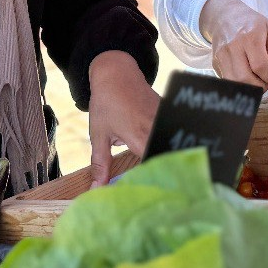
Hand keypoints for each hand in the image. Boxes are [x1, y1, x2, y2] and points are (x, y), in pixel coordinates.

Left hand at [87, 51, 159, 188]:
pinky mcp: (169, 114)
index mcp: (141, 138)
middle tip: (161, 192)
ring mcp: (166, 121)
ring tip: (166, 177)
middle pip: (167, 158)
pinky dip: (168, 144)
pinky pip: (171, 134)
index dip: (153, 183)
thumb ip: (100, 164)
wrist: (117, 72)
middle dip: (164, 175)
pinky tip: (168, 156)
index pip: (154, 168)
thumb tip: (96, 188)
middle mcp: (157, 130)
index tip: (150, 195)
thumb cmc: (106, 103)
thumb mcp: (99, 134)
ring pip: (171, 146)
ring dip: (168, 160)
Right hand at [198, 0, 267, 89]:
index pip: (260, 66)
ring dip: (250, 89)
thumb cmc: (251, 24)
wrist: (224, 16)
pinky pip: (229, 81)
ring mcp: (221, 56)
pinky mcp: (215, 63)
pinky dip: (241, 84)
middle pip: (245, 79)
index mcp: (250, 36)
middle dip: (261, 87)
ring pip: (235, 83)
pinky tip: (248, 76)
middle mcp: (233, 46)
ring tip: (259, 81)